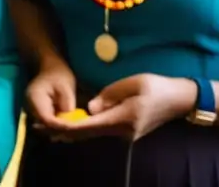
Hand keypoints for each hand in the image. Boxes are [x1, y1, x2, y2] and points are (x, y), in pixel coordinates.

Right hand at [25, 58, 76, 129]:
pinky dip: (56, 126)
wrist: (50, 66)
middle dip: (59, 131)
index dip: (60, 126)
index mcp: (35, 98)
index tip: (73, 128)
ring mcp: (32, 110)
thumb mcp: (66, 87)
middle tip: (75, 133)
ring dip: (57, 130)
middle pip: (44, 126)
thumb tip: (69, 122)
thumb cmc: (59, 74)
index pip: (46, 119)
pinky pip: (46, 123)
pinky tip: (67, 126)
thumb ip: (67, 104)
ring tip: (73, 131)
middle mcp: (30, 107)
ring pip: (44, 127)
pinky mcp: (37, 112)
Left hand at [49, 74, 195, 141]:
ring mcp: (125, 136)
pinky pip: (101, 132)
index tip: (47, 123)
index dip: (66, 127)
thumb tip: (89, 109)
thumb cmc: (157, 87)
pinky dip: (84, 129)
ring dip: (72, 131)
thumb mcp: (133, 83)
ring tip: (48, 124)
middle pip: (87, 135)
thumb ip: (109, 95)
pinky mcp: (127, 133)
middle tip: (39, 125)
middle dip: (63, 132)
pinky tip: (72, 124)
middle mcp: (122, 133)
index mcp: (121, 119)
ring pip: (93, 135)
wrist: (179, 100)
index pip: (87, 127)